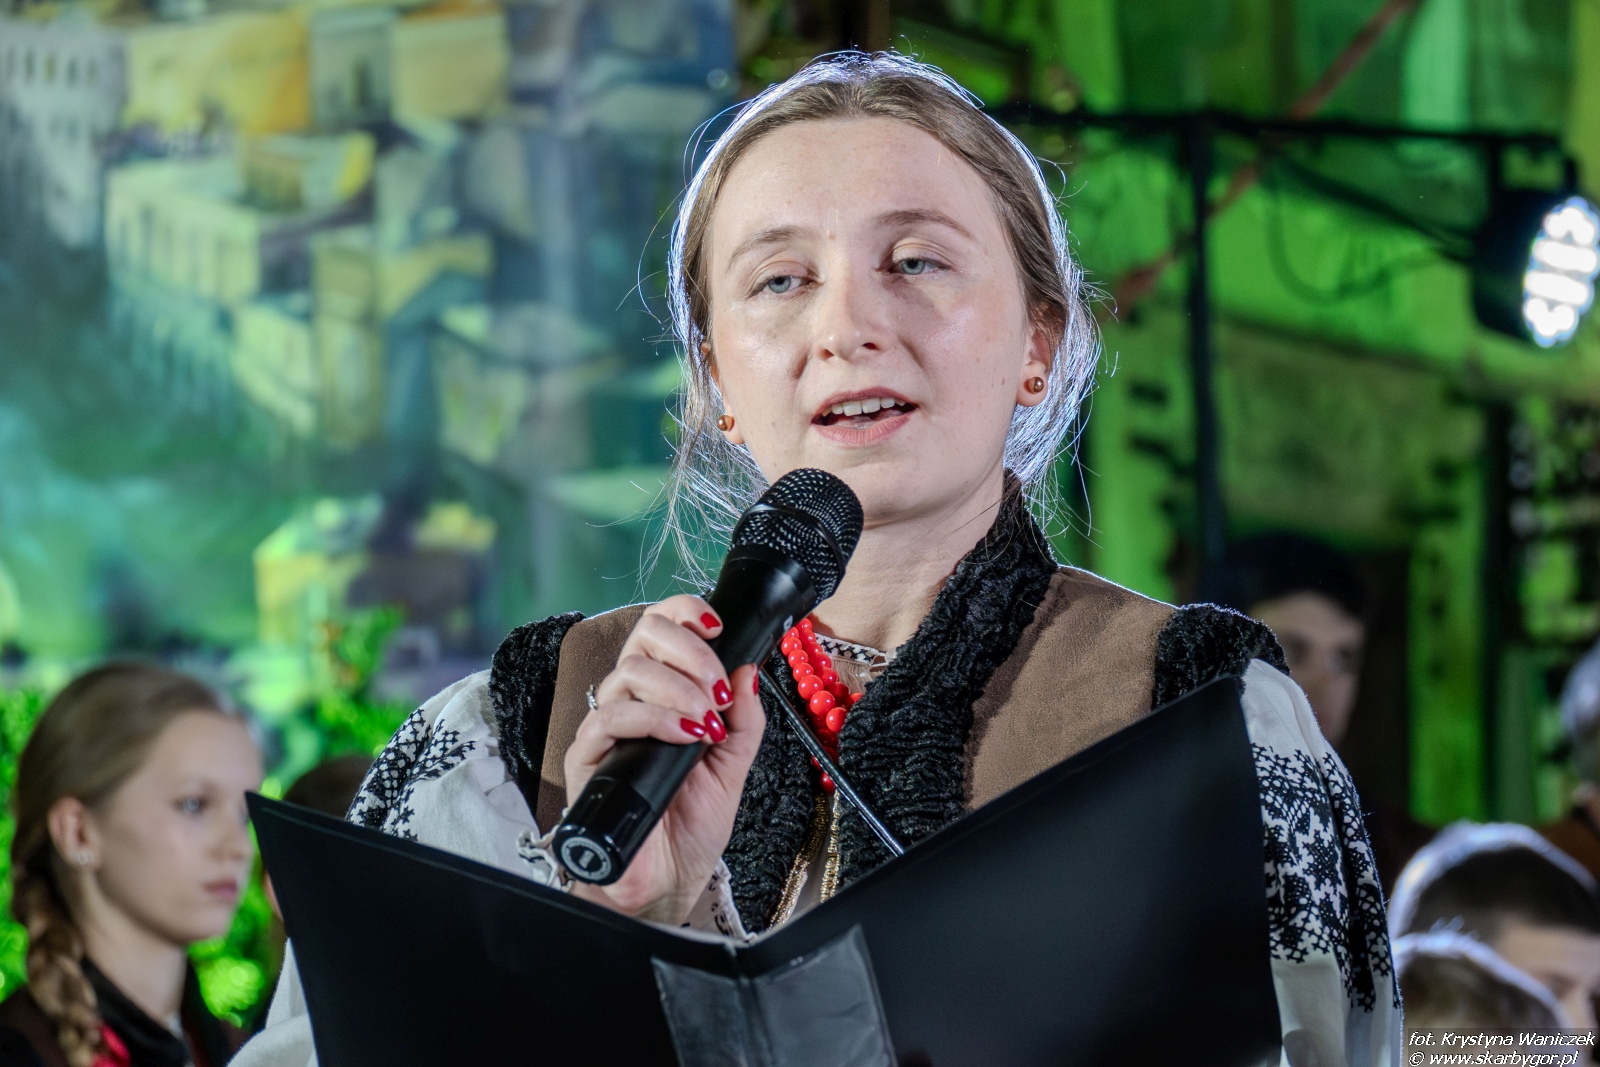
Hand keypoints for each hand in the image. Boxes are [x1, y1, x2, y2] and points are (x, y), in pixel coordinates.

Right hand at [563, 595, 764, 923]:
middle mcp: (631, 702)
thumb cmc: (691, 825)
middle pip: (643, 637)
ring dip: (677, 689)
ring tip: (705, 722)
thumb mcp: (733, 764)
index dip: (684, 613)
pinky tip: (684, 736)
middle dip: (690, 653)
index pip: (660, 629)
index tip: (717, 625)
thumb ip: (743, 718)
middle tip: (717, 690)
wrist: (668, 881)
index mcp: (662, 693)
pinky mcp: (587, 758)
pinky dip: (653, 719)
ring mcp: (607, 729)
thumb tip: (749, 668)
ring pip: (628, 673)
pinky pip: (609, 717)